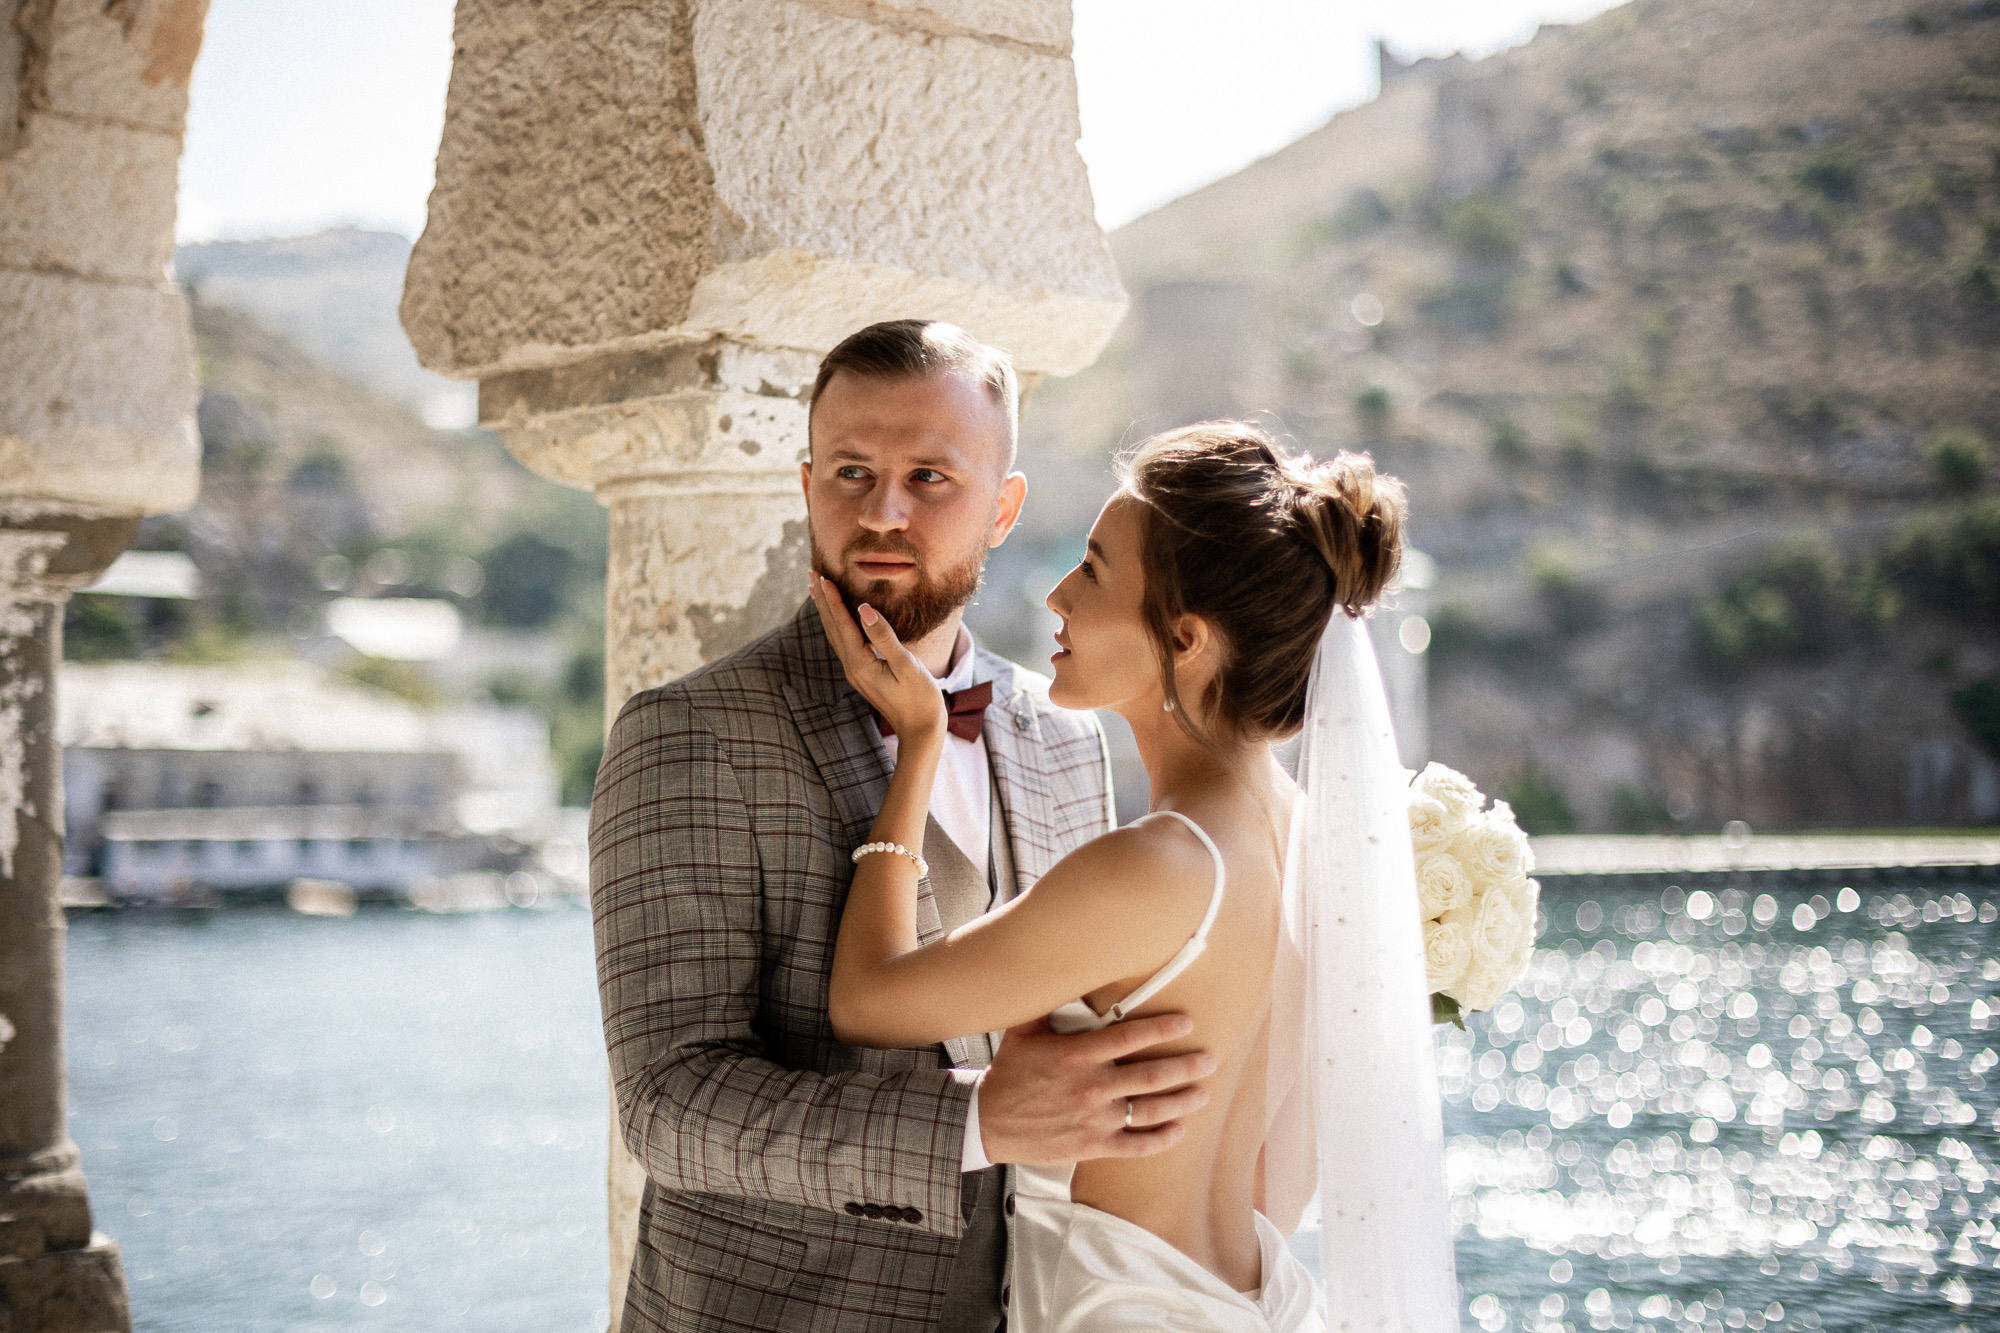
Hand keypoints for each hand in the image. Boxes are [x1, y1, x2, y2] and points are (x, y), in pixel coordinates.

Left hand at [809, 571, 946, 742]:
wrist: (921, 730)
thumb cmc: (920, 699)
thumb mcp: (907, 666)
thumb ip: (884, 637)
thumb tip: (864, 610)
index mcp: (861, 664)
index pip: (843, 624)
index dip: (833, 599)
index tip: (823, 577)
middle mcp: (853, 668)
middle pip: (833, 628)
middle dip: (822, 601)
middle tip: (811, 574)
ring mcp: (856, 673)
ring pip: (835, 636)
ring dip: (826, 612)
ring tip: (816, 591)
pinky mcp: (864, 675)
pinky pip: (844, 644)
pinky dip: (837, 626)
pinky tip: (837, 619)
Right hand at [974, 1015, 1214, 1164]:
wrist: (987, 1122)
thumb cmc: (1009, 1073)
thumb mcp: (1023, 1031)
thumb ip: (1047, 1003)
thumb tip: (1062, 968)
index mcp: (1077, 1055)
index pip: (1129, 1037)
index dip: (1162, 1028)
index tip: (1186, 1022)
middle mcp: (1092, 1087)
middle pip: (1151, 1075)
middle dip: (1186, 1067)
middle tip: (1209, 1060)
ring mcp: (1095, 1119)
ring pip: (1150, 1110)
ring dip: (1182, 1102)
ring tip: (1203, 1094)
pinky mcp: (1093, 1145)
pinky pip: (1136, 1145)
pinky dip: (1161, 1140)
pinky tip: (1178, 1130)